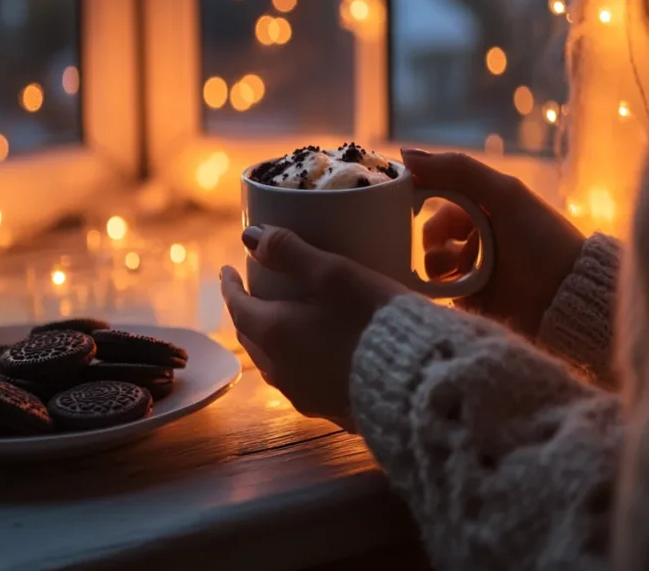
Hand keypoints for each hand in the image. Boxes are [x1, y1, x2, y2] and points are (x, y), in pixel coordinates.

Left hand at [219, 226, 407, 429]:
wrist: (420, 384)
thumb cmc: (374, 321)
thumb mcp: (335, 274)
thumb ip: (290, 252)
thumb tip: (249, 236)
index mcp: (275, 334)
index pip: (238, 306)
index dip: (230, 286)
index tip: (227, 270)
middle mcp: (282, 371)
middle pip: (252, 337)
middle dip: (248, 313)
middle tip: (253, 293)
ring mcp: (306, 396)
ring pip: (274, 364)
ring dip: (270, 341)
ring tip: (280, 324)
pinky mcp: (333, 412)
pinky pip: (302, 384)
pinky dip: (297, 363)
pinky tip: (315, 358)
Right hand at [403, 148, 584, 339]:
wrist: (566, 297)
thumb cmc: (541, 238)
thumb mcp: (503, 193)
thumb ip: (456, 169)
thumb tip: (405, 154)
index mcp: (484, 205)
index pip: (437, 195)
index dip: (420, 196)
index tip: (408, 201)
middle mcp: (475, 235)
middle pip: (428, 231)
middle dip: (432, 237)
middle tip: (445, 245)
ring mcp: (471, 268)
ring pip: (430, 262)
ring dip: (438, 264)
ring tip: (461, 271)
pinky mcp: (468, 299)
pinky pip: (436, 290)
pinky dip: (440, 287)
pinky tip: (460, 287)